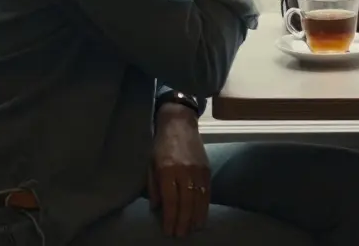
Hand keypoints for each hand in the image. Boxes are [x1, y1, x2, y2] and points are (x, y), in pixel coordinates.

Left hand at [149, 104, 210, 236]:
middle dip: (183, 222)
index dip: (170, 218)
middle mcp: (184, 171)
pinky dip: (205, 205)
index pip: (171, 201)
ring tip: (193, 229)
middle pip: (186, 203)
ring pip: (199, 199)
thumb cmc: (160, 144)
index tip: (169, 231)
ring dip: (196, 217)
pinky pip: (207, 191)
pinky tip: (202, 215)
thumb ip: (153, 186)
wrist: (179, 123)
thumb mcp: (150, 164)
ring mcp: (198, 170)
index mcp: (167, 171)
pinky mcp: (207, 168)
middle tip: (181, 235)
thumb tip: (156, 208)